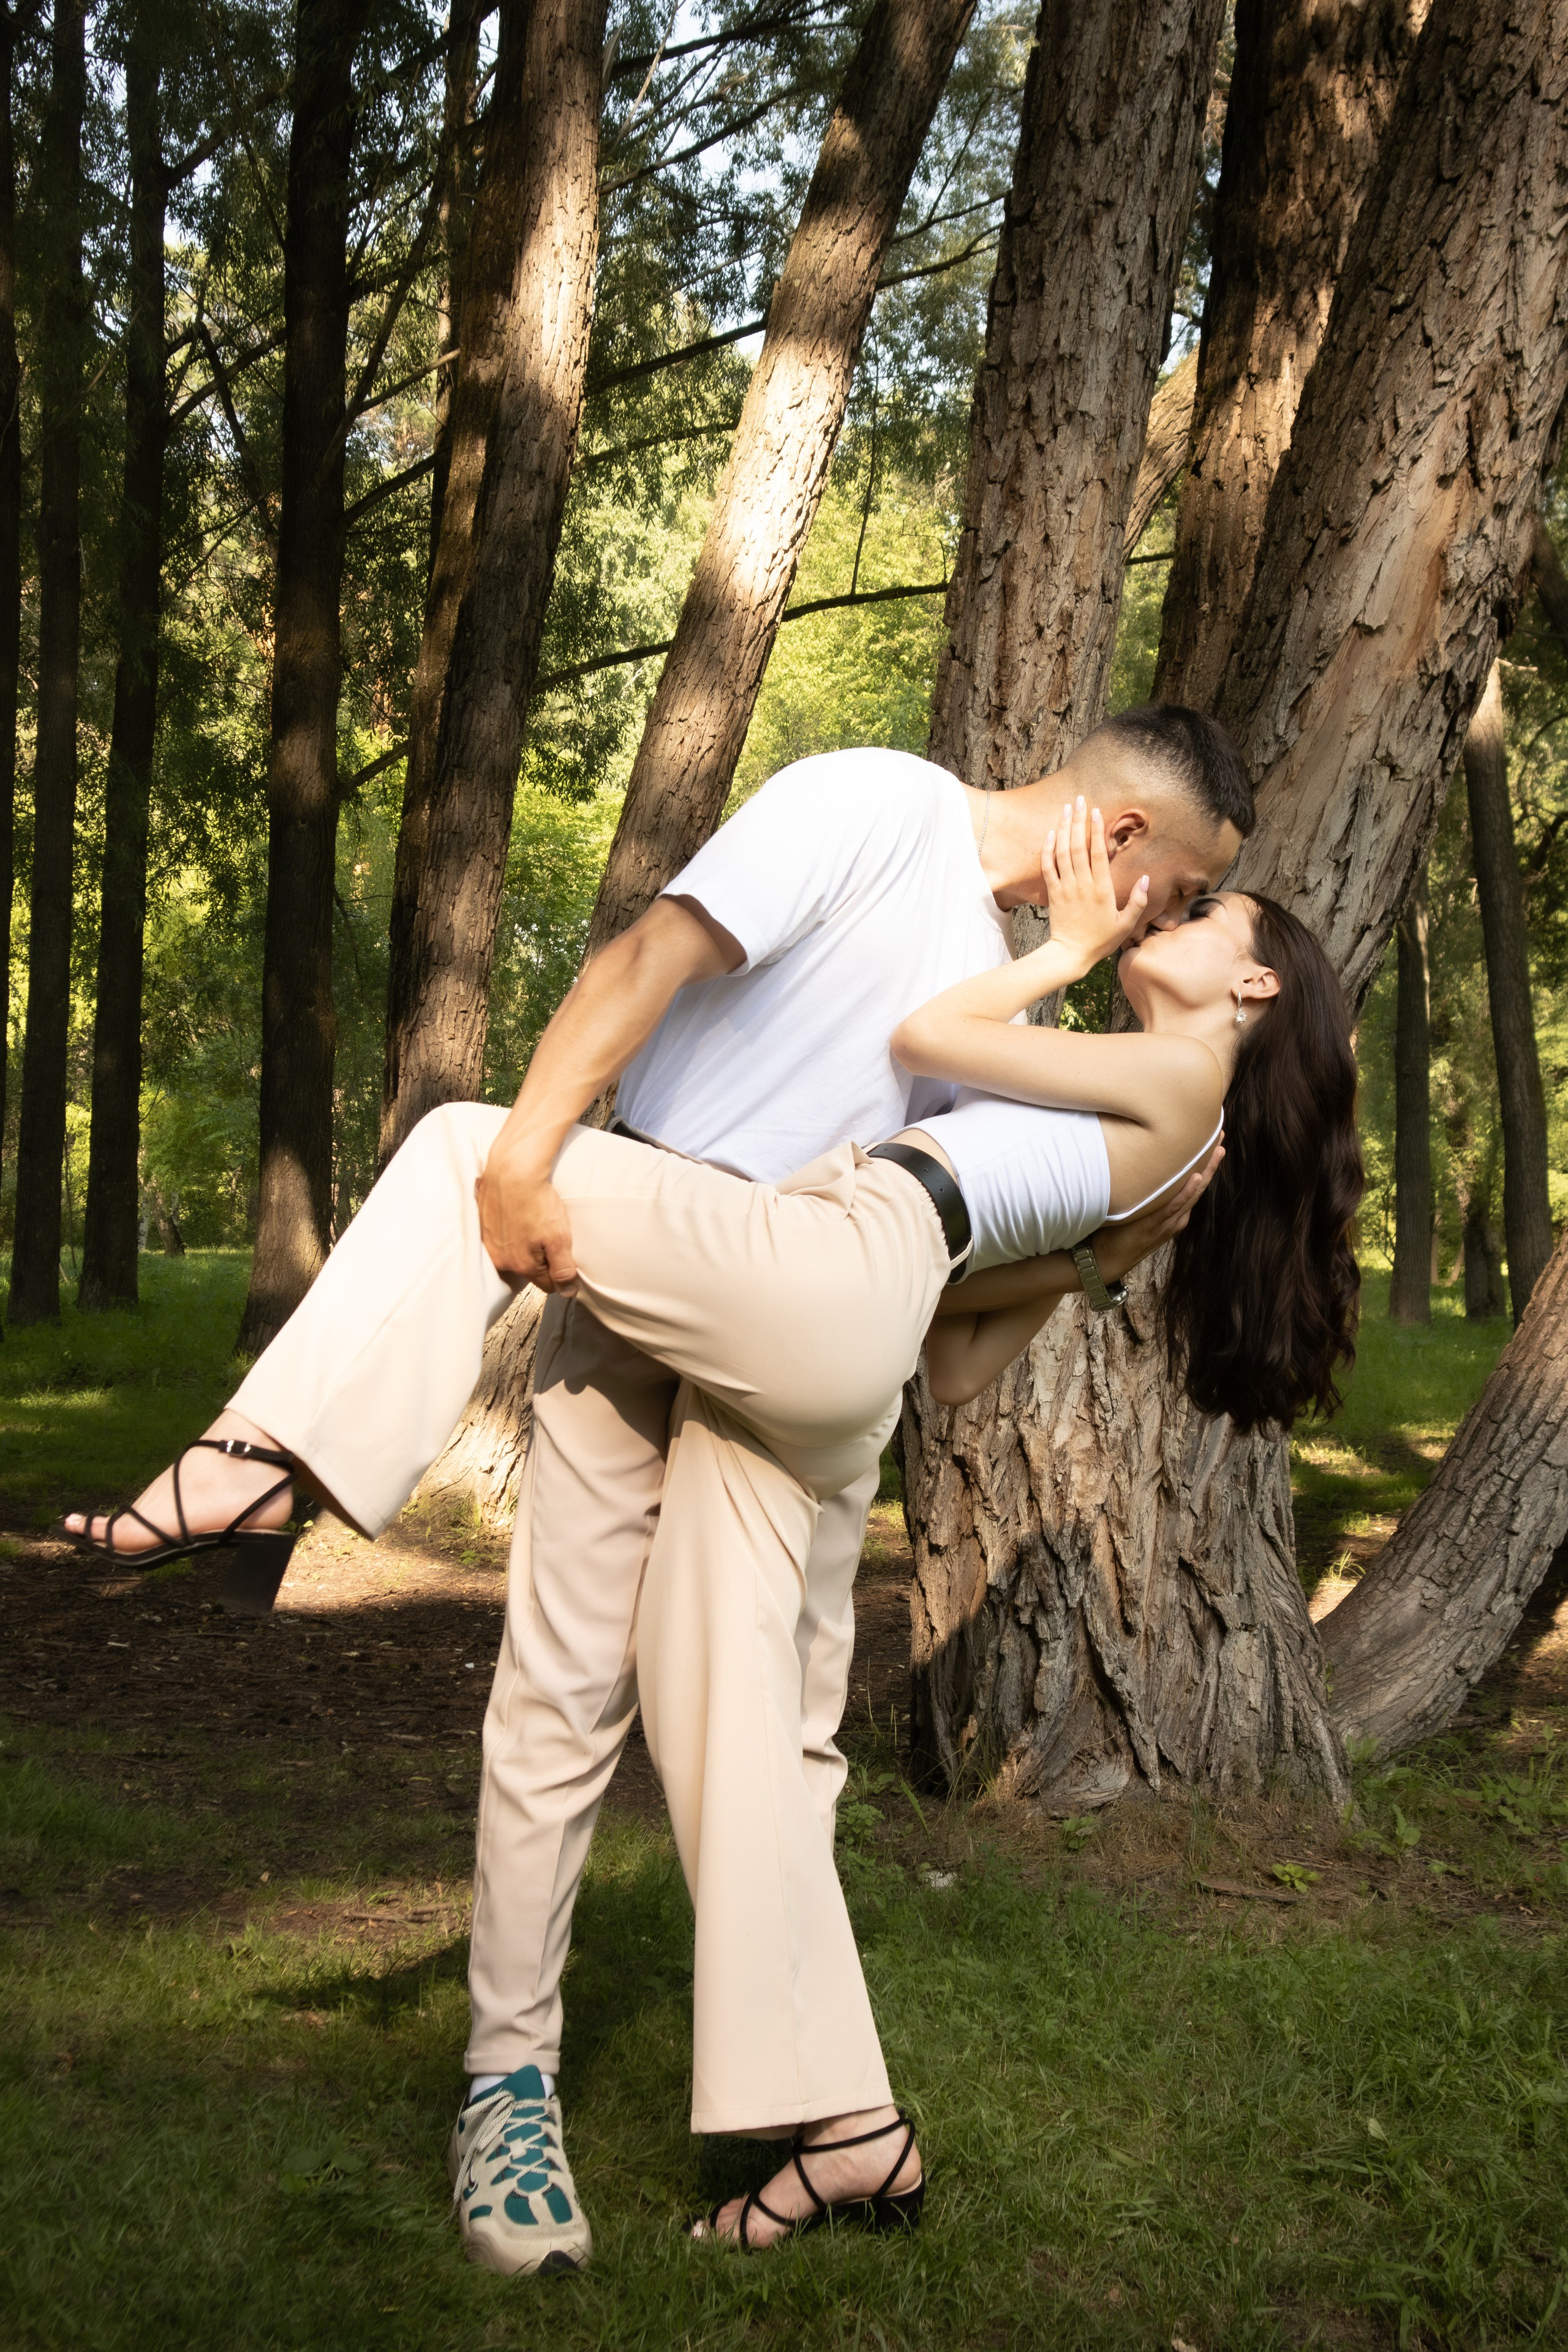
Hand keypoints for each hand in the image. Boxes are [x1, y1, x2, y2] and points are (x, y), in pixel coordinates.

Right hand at [474, 1160, 579, 1295]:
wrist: (511, 1171)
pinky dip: (509, 1230)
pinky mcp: (482, 1225)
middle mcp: (500, 1259)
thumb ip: (563, 1269)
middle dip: (540, 1258)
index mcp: (521, 1266)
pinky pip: (499, 1236)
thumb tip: (568, 1293)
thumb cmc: (536, 1202)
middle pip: (528, 1269)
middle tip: (548, 1235)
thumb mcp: (558, 1238)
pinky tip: (518, 1215)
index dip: (559, 1272)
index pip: (547, 1285)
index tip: (563, 1255)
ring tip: (533, 1223)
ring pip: (512, 1253)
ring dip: (523, 1244)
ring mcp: (488, 1243)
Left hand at [1036, 797, 1148, 979]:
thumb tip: (1147, 878)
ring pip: (1062, 852)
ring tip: (1065, 809)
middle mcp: (1082, 884)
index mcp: (1102, 889)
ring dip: (1063, 828)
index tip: (1095, 811)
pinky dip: (1048, 849)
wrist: (1070, 954)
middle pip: (1078, 846)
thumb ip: (1138, 901)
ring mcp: (1066, 887)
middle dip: (1078, 820)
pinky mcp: (1053, 893)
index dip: (1096, 830)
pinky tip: (1050, 833)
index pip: (1098, 853)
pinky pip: (1048, 867)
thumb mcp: (1126, 924)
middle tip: (1079, 799)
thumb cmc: (1101, 940)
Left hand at [1091, 1143, 1222, 1283]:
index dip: (1205, 1163)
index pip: (1194, 1184)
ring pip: (1192, 1194)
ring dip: (1206, 1172)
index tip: (1213, 1141)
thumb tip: (1147, 1167)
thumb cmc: (1121, 1233)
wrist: (1109, 1260)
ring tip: (1217, 1150)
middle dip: (1211, 1162)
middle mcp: (1177, 1217)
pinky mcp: (1154, 1226)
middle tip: (1221, 1136)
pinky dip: (1185, 1193)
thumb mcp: (1141, 1209)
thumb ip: (1149, 1193)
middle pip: (1199, 1185)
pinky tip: (1195, 1178)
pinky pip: (1172, 1207)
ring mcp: (1167, 1223)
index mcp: (1176, 1213)